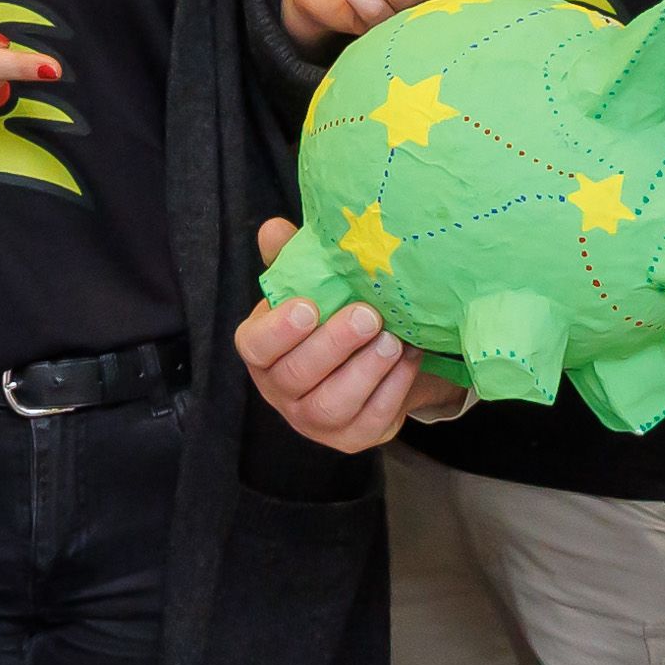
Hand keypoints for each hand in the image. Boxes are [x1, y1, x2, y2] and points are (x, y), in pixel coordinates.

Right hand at [234, 217, 466, 450]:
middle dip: (333, 346)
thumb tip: (274, 229)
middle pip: (296, 376)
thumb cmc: (329, 316)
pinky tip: (408, 359)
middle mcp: (280, 391)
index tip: (307, 307)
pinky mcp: (351, 436)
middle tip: (367, 315)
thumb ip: (292, 258)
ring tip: (392, 340)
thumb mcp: (310, 285)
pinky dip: (392, 389)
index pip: (255, 347)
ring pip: (331, 405)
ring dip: (364, 371)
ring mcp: (313, 420)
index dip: (278, 331)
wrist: (365, 358)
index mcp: (262, 351)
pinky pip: (370, 420)